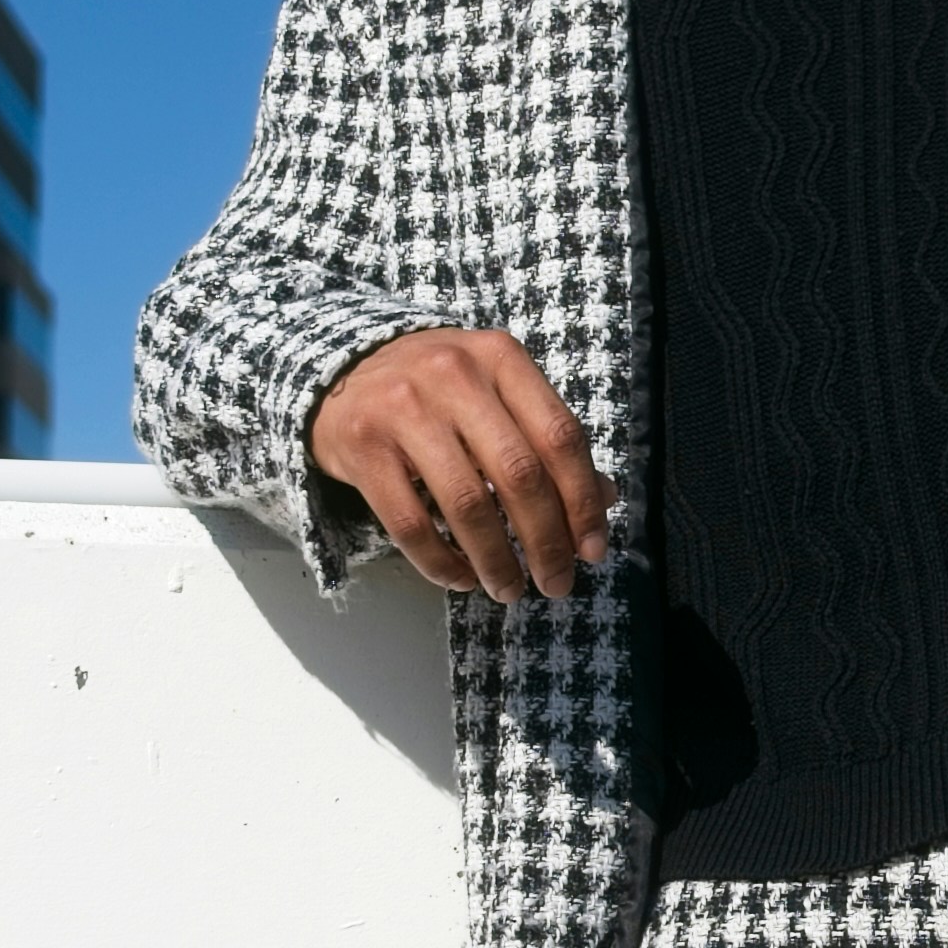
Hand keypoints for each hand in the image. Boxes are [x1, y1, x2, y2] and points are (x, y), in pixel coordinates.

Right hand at [311, 327, 613, 599]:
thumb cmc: (438, 388)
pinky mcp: (362, 447)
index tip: (591, 550)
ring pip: (465, 504)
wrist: (341, 368)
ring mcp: (403, 409)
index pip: (560, 436)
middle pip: (518, 474)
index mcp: (500, 357)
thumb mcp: (496, 392)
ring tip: (509, 589)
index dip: (582, 501)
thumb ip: (546, 438)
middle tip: (556, 584)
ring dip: (495, 560)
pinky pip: (410, 523)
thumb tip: (606, 497)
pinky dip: (441, 562)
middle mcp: (454, 375)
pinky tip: (460, 578)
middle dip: (545, 542)